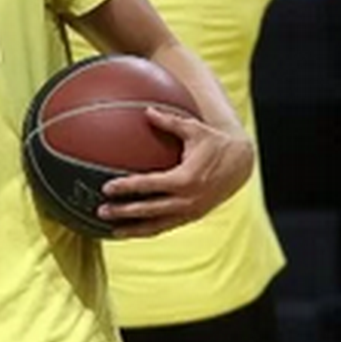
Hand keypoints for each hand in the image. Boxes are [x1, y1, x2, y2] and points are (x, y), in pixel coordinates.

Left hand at [95, 107, 253, 237]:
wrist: (240, 166)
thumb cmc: (214, 143)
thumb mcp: (194, 129)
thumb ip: (169, 121)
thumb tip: (146, 111)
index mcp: (185, 179)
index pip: (150, 185)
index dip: (127, 187)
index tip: (106, 187)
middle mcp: (187, 200)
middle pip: (149, 210)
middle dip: (124, 212)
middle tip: (100, 211)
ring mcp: (190, 212)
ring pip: (157, 225)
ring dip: (133, 228)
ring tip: (111, 230)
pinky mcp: (192, 217)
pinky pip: (165, 226)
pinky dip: (147, 230)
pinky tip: (130, 230)